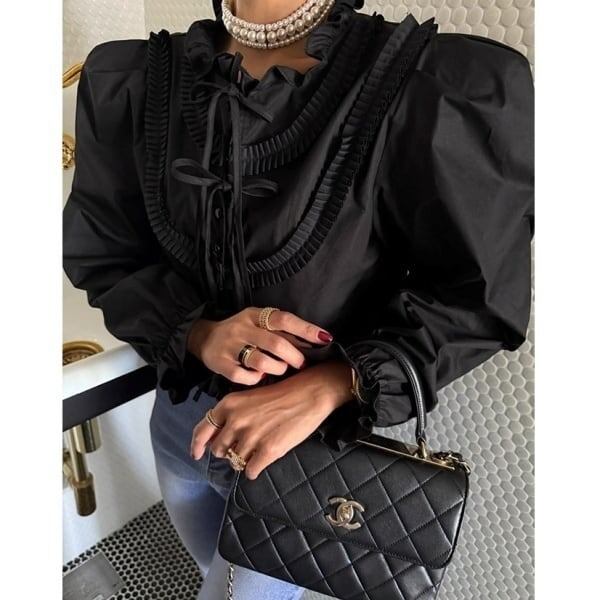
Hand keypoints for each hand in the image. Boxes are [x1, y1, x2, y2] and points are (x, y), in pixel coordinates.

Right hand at [186, 307, 333, 385]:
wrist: (203, 337)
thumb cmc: (242, 332)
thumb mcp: (258, 323)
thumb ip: (281, 331)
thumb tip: (315, 341)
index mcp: (255, 315)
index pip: (284, 319)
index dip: (306, 329)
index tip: (324, 338)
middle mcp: (242, 328)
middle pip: (275, 342)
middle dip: (294, 356)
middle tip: (301, 363)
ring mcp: (230, 346)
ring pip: (261, 361)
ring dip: (277, 368)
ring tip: (280, 369)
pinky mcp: (220, 363)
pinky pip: (244, 376)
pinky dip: (256, 379)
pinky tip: (260, 376)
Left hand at [190, 359, 354, 478]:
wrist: (309, 393)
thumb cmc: (281, 395)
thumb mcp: (249, 398)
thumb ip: (231, 416)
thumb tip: (219, 440)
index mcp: (228, 405)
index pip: (202, 430)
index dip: (197, 445)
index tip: (196, 455)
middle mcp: (235, 421)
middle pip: (218, 450)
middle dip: (228, 451)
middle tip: (243, 446)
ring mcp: (251, 436)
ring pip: (235, 461)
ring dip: (244, 460)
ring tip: (258, 449)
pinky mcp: (268, 450)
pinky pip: (250, 471)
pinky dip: (255, 469)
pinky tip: (263, 459)